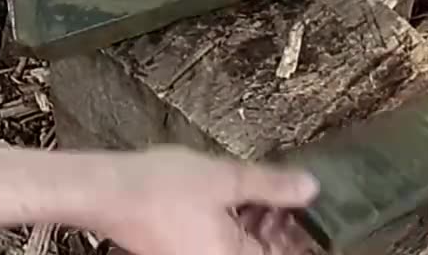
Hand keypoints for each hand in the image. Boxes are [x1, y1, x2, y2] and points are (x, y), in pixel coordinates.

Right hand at [0, 132, 317, 254]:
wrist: (105, 191)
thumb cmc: (158, 189)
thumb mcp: (225, 179)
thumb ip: (272, 186)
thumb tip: (311, 189)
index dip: (308, 239)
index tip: (322, 221)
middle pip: (264, 252)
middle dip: (284, 229)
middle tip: (297, 199)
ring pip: (242, 246)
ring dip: (259, 223)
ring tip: (268, 191)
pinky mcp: (181, 248)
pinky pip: (221, 241)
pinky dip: (234, 222)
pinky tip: (236, 195)